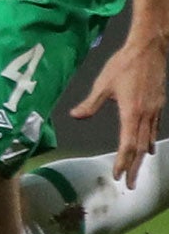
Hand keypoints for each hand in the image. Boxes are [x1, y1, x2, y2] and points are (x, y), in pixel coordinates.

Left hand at [72, 37, 166, 187]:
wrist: (149, 49)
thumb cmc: (124, 64)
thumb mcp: (103, 83)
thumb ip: (90, 103)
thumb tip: (75, 116)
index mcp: (132, 113)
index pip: (127, 144)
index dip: (123, 162)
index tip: (118, 175)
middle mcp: (145, 115)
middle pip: (140, 148)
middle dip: (135, 167)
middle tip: (131, 184)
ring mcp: (154, 110)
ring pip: (148, 140)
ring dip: (142, 158)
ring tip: (139, 171)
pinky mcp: (158, 105)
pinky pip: (154, 129)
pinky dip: (149, 142)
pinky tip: (147, 148)